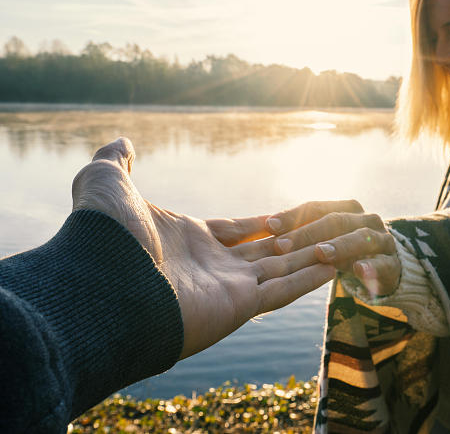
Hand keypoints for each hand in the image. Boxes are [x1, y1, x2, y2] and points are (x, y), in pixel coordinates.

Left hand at [71, 137, 334, 358]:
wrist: (100, 281)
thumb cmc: (102, 234)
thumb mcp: (105, 182)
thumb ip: (117, 162)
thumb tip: (122, 141)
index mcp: (189, 239)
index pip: (237, 230)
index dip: (262, 223)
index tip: (287, 216)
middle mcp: (212, 266)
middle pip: (266, 250)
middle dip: (297, 239)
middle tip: (330, 226)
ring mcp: (227, 288)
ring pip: (283, 268)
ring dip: (313, 256)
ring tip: (348, 243)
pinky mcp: (240, 306)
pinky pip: (285, 289)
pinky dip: (311, 277)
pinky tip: (338, 263)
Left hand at [265, 200, 400, 296]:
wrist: (385, 268)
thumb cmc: (344, 250)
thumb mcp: (325, 239)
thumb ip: (302, 230)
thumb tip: (263, 225)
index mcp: (347, 209)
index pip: (317, 207)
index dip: (294, 215)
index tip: (269, 225)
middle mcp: (366, 220)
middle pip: (336, 221)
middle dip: (308, 233)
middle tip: (282, 246)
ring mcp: (382, 241)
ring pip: (360, 239)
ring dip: (340, 245)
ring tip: (320, 253)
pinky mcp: (392, 265)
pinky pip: (383, 265)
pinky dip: (371, 267)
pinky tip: (358, 271)